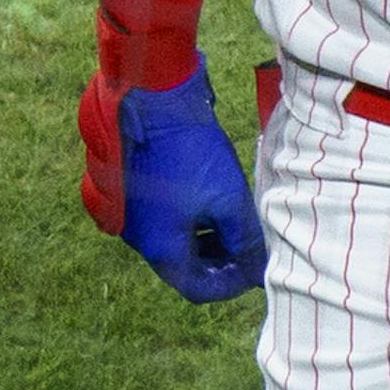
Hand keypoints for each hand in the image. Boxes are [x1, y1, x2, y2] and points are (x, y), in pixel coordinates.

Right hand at [78, 54, 265, 302]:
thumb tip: (257, 268)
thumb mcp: (228, 200)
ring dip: (206, 241)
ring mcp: (133, 216)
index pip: (197, 288)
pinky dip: (190, 221)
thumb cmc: (191, 152)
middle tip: (248, 246)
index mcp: (160, 247)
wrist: (153, 100)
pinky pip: (163, 221)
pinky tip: (211, 201)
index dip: (230, 284)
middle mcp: (140, 238)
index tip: (253, 269)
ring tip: (234, 223)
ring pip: (174, 243)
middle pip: (184, 267)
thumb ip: (244, 240)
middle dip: (220, 262)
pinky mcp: (132, 193)